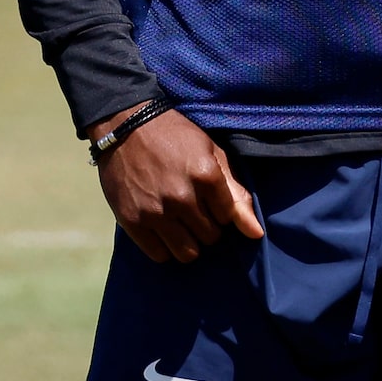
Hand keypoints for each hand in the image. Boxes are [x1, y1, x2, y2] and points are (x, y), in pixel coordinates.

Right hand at [94, 109, 263, 262]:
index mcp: (206, 175)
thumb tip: (256, 234)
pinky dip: (164, 246)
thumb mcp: (210, 153)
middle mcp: (182, 197)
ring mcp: (156, 211)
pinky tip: (161, 228)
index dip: (220, 209)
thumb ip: (236, 193)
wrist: (125, 125)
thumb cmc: (173, 136)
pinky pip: (159, 255)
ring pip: (188, 253)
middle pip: (210, 237)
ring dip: (188, 241)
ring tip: (179, 222)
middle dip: (206, 225)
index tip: (208, 197)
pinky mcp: (132, 221)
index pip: (228, 218)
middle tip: (192, 207)